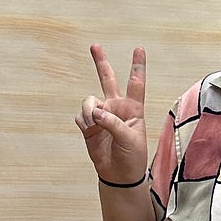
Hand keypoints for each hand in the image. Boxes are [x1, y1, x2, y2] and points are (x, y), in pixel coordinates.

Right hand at [75, 45, 148, 186]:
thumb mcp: (129, 139)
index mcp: (133, 108)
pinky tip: (90, 131)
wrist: (118, 175)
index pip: (136, 83)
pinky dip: (84, 122)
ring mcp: (101, 115)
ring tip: (94, 123)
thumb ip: (113, 123)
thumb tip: (95, 112)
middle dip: (101, 62)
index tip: (139, 48)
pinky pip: (81, 116)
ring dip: (89, 110)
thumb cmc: (132, 156)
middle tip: (94, 46)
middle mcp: (116, 107)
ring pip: (89, 101)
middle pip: (108, 79)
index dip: (137, 66)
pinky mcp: (88, 125)